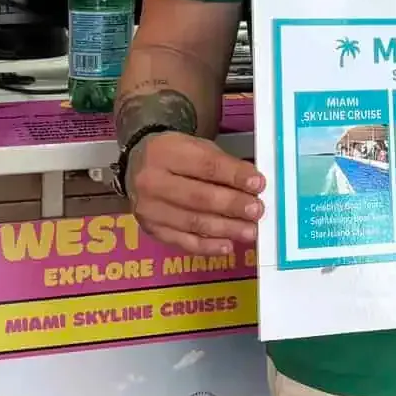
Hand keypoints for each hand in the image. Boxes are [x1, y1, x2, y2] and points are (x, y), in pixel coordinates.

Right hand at [127, 131, 264, 254]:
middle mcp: (152, 182)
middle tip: (257, 211)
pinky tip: (227, 245)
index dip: (234, 176)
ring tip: (250, 231)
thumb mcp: (197, 148)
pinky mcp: (151, 230)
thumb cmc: (175, 156)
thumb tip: (253, 186)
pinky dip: (208, 247)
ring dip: (226, 229)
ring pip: (193, 223)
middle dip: (232, 205)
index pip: (206, 166)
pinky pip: (183, 242)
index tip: (258, 184)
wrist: (136, 167)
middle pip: (199, 197)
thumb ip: (223, 165)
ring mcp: (150, 209)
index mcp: (165, 153)